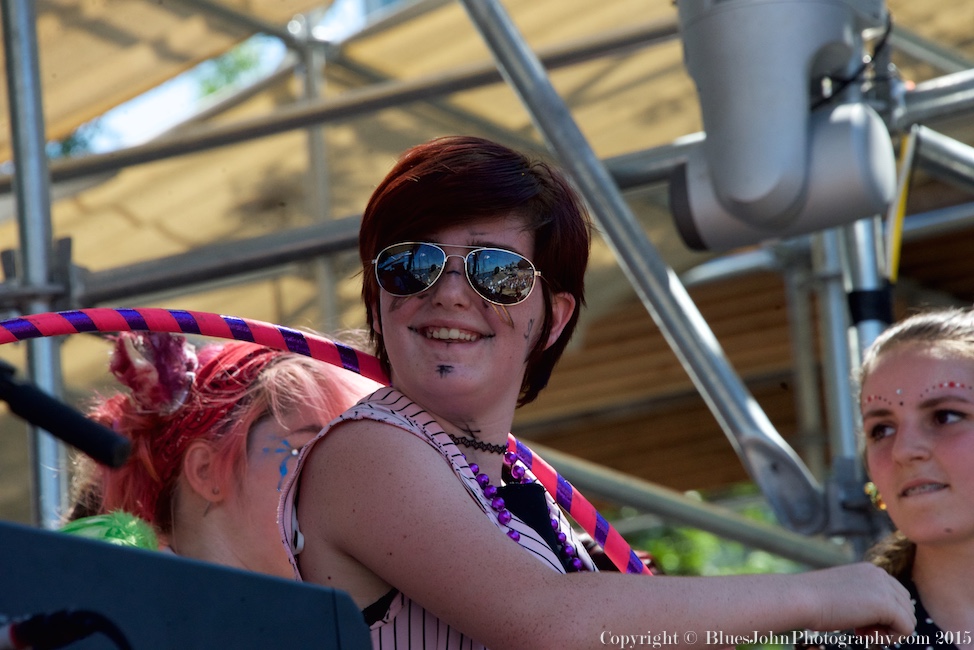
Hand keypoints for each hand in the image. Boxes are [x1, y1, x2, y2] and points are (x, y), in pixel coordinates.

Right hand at [801, 563, 915, 635]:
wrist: (800, 598)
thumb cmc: (812, 600)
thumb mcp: (843, 594)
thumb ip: (863, 598)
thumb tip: (881, 618)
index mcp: (869, 570)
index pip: (896, 596)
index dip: (881, 615)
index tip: (857, 622)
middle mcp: (880, 574)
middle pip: (906, 606)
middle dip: (887, 623)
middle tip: (860, 629)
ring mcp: (884, 588)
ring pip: (908, 618)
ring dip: (887, 632)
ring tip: (861, 632)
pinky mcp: (886, 604)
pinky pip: (907, 629)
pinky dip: (889, 639)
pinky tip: (864, 635)